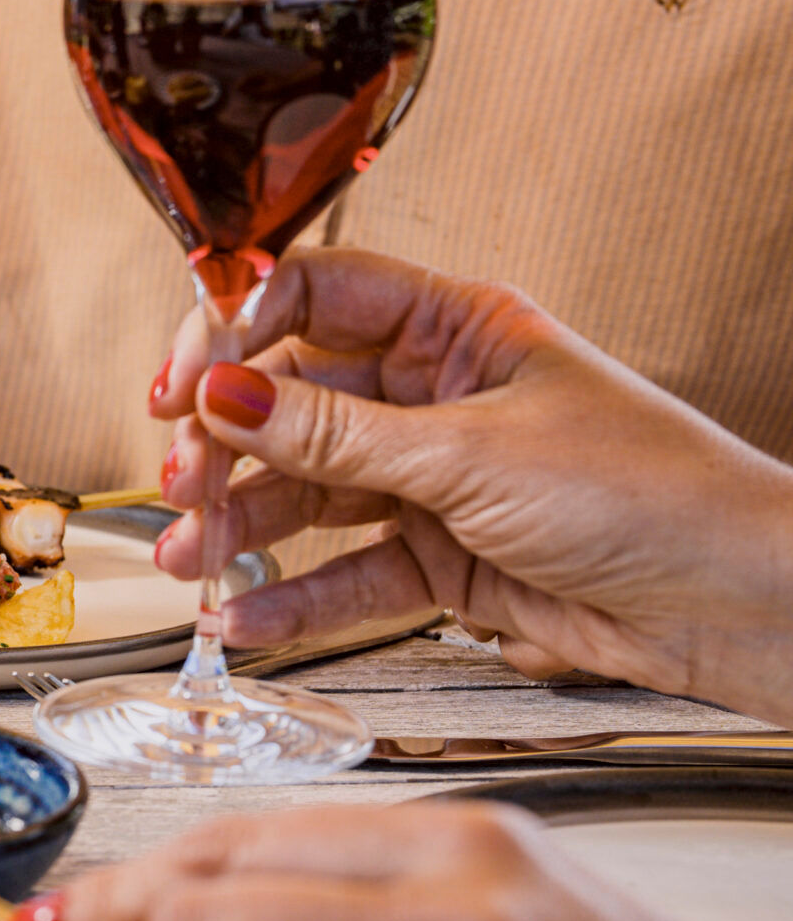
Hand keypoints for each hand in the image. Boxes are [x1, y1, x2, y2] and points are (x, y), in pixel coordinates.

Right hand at [146, 248, 792, 724]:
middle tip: (183, 487)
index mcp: (455, 328)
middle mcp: (434, 396)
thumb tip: (224, 396)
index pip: (314, 298)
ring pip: (307, 493)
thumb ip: (336, 435)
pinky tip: (246, 622)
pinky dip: (293, 601)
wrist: (740, 602)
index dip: (239, 329)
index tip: (186, 382)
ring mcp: (433, 480)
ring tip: (193, 562)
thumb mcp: (472, 455)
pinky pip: (345, 573)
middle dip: (226, 448)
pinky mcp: (442, 559)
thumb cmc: (650, 494)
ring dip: (243, 527)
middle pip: (292, 404)